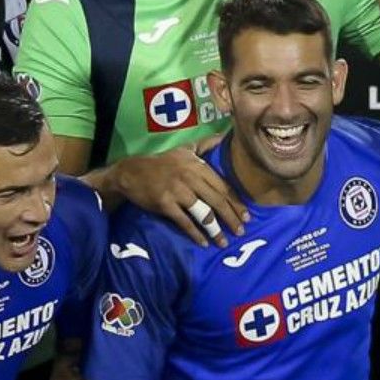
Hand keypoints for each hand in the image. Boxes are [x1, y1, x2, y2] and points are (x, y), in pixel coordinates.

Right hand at [113, 144, 249, 245]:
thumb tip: (223, 137)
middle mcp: (191, 178)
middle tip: (241, 231)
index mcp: (198, 166)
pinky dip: (195, 234)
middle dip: (231, 217)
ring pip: (203, 213)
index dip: (236, 202)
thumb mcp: (184, 149)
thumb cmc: (162, 162)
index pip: (223, 186)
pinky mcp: (165, 204)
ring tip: (224, 242)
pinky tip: (203, 242)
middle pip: (217, 200)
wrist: (132, 172)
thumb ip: (205, 145)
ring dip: (215, 229)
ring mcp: (178, 191)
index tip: (246, 215)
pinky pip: (184, 222)